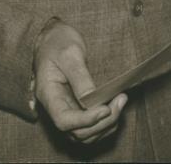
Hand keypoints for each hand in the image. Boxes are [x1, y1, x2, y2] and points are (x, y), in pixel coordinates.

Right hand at [34, 20, 126, 143]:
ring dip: (106, 124)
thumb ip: (80, 76)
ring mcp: (66, 108)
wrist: (53, 37)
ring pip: (85, 134)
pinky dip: (105, 122)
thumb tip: (92, 99)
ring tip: (121, 101)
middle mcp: (56, 107)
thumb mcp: (70, 54)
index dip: (86, 120)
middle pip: (76, 132)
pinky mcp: (76, 107)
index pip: (63, 120)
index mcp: (49, 94)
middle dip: (101, 122)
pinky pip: (90, 126)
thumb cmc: (58, 42)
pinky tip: (116, 105)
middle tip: (121, 99)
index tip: (106, 109)